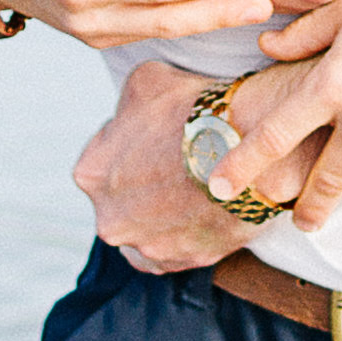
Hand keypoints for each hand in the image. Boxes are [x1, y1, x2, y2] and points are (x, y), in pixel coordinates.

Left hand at [73, 50, 251, 272]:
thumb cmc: (196, 112)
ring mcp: (146, 245)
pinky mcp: (181, 260)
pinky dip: (181, 235)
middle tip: (175, 161)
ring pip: (145, 227)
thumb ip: (126, 104)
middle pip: (122, 197)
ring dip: (159, 212)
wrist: (250, 149)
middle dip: (142, 182)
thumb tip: (130, 113)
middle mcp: (109, 218)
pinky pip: (172, 251)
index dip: (133, 141)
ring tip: (190, 188)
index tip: (157, 136)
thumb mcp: (145, 80)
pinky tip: (196, 213)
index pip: (105, 155)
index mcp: (92, 173)